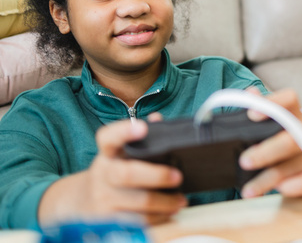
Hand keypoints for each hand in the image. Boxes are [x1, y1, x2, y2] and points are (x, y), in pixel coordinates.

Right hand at [39, 118, 186, 226]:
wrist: (82, 202)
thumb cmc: (112, 173)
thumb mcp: (120, 153)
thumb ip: (141, 137)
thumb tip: (158, 119)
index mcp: (108, 153)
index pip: (109, 138)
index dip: (124, 131)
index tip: (141, 127)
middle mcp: (103, 174)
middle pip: (127, 174)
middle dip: (157, 175)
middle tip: (178, 176)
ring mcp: (103, 199)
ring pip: (138, 202)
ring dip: (164, 202)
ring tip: (180, 200)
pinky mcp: (108, 220)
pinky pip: (138, 221)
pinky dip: (158, 217)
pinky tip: (169, 212)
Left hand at [238, 88, 301, 198]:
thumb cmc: (282, 142)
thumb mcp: (271, 126)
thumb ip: (261, 109)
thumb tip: (250, 93)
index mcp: (294, 115)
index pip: (289, 100)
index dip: (273, 104)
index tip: (251, 115)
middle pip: (290, 138)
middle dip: (265, 152)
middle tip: (244, 161)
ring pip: (294, 164)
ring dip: (268, 178)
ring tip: (248, 190)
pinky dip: (295, 186)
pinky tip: (280, 189)